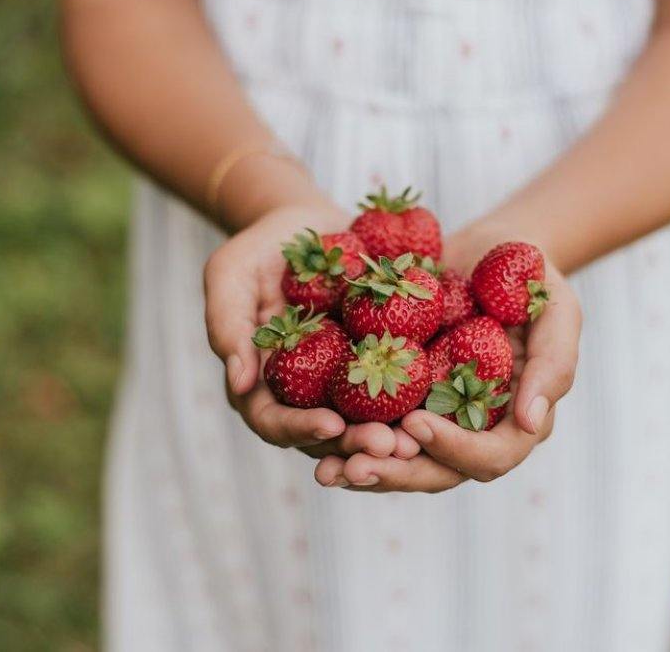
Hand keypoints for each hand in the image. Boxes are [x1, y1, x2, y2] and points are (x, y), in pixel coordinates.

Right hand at [204, 204, 420, 459]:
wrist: (310, 224)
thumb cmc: (260, 247)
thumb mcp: (229, 274)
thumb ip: (227, 326)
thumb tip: (238, 383)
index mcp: (262, 384)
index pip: (274, 421)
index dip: (300, 429)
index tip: (330, 424)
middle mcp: (305, 394)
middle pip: (326, 435)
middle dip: (356, 444)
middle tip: (388, 445)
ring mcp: (344, 383)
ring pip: (366, 423)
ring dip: (391, 436)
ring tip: (418, 440)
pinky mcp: (380, 364)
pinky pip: (400, 389)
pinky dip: (418, 402)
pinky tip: (442, 405)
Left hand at [313, 230, 580, 490]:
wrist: (485, 249)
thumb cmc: (530, 275)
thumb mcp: (556, 308)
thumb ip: (553, 363)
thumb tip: (532, 422)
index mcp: (515, 421)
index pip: (489, 456)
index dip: (454, 448)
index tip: (416, 421)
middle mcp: (471, 431)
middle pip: (436, 473)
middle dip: (395, 473)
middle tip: (353, 466)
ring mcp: (432, 417)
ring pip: (398, 460)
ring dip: (362, 466)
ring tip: (325, 468)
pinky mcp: (396, 398)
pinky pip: (369, 426)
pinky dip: (342, 436)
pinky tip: (311, 432)